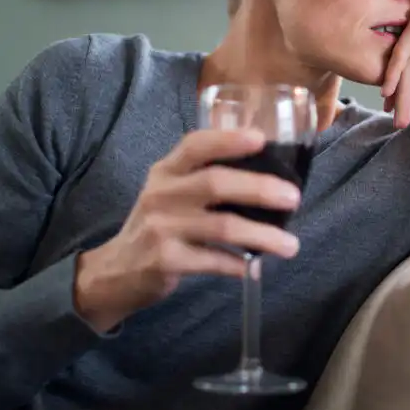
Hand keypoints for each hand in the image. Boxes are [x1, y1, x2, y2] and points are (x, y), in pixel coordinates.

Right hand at [73, 129, 301, 332]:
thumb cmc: (158, 225)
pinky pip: (213, 260)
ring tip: (290, 245)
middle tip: (293, 198)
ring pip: (222, 226)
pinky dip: (239, 263)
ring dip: (262, 235)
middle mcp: (161, 194)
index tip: (261, 138)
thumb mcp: (170, 193)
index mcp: (166, 171)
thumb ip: (204, 178)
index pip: (195, 145)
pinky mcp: (166, 260)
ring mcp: (161, 228)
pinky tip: (254, 266)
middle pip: (216, 183)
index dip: (228, 139)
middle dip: (260, 188)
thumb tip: (269, 177)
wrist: (115, 271)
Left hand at [381, 2, 409, 127]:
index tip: (390, 108)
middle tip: (392, 117)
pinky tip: (390, 90)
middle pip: (402, 60)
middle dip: (397, 91)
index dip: (398, 85)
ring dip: (398, 87)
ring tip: (393, 111)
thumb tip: (397, 92)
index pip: (406, 60)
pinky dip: (396, 71)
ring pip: (401, 58)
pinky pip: (404, 49)